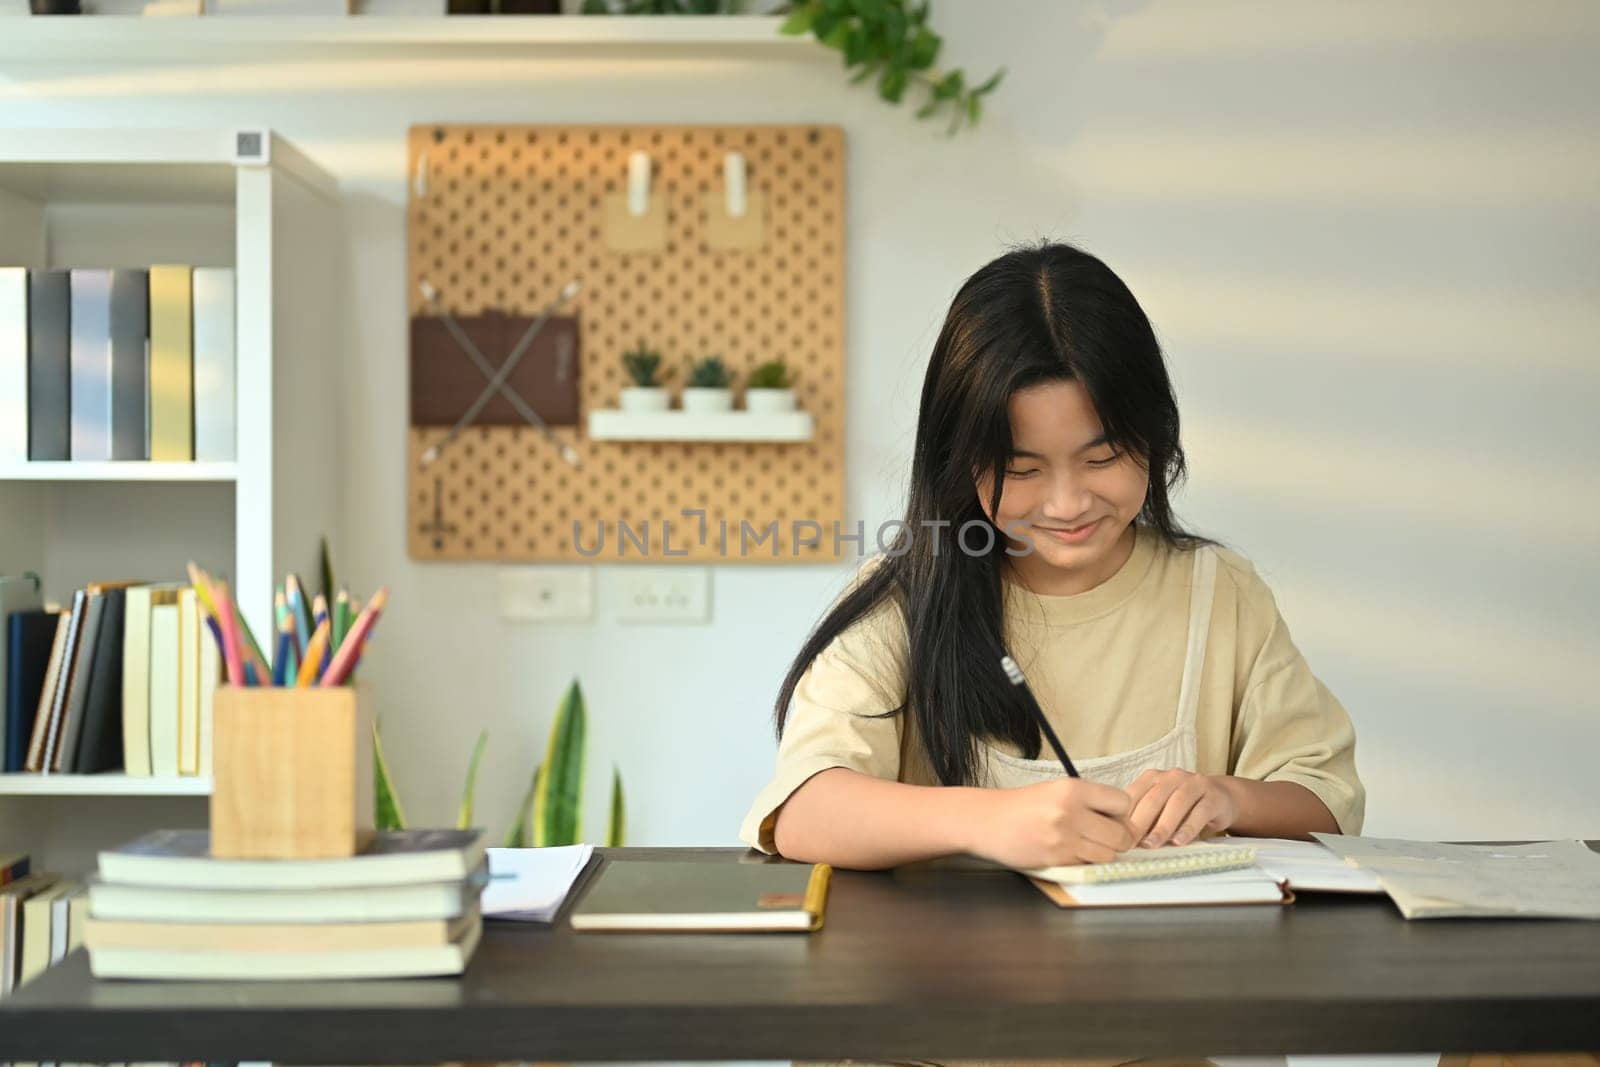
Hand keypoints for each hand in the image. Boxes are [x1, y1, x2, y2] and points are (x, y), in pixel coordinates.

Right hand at [969, 777, 1137, 869]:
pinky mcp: (1057, 859)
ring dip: (1103, 852)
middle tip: (1105, 836)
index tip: (1111, 816)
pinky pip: (1088, 864)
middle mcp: (1071, 812)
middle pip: (1121, 834)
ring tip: (1087, 844)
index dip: (1121, 812)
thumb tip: (1124, 819)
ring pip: (1108, 854)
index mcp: (1073, 789)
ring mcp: (1064, 838)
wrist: (988, 821)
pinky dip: (1085, 861)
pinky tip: (1070, 851)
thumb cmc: (1024, 805)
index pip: (1122, 803)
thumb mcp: (1058, 789)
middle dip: (1118, 838)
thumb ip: (1090, 800)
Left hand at [1124, 769, 1237, 847]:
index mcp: (1153, 777)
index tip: (1116, 836)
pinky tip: (1179, 842)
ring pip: (1176, 804)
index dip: (1124, 816)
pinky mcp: (1214, 797)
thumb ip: (1144, 817)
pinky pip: (1200, 812)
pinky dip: (1188, 828)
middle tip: (1130, 843)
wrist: (1221, 798)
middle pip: (1153, 799)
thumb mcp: (1161, 808)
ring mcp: (1195, 784)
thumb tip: (1122, 839)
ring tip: (1152, 845)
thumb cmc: (1183, 808)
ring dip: (1162, 826)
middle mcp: (1172, 776)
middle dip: (1140, 822)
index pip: (1134, 795)